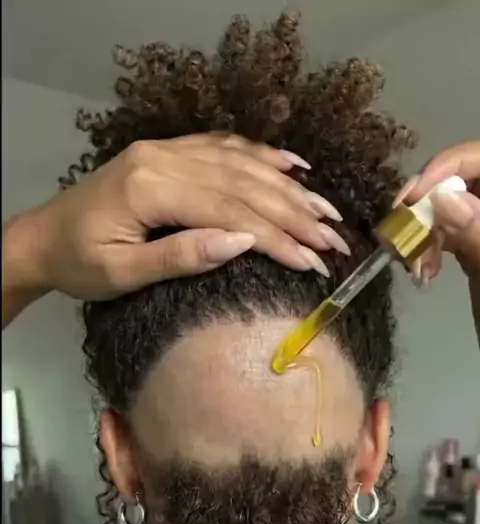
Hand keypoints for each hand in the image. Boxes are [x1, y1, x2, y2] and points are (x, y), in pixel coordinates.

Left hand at [6, 133, 347, 304]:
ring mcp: (165, 150)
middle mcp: (162, 158)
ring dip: (287, 186)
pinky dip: (260, 156)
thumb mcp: (122, 274)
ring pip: (238, 163)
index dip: (276, 236)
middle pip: (241, 183)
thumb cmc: (80, 265)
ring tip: (326, 209)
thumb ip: (180, 256)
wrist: (44, 238)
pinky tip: (291, 166)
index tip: (313, 260)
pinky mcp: (167, 152)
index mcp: (150, 188)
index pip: (229, 210)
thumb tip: (240, 242)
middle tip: (334, 239)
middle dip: (293, 213)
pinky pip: (222, 146)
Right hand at [395, 140, 479, 280]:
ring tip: (412, 262)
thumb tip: (444, 198)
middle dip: (428, 202)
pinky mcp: (477, 248)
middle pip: (463, 179)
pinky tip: (422, 269)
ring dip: (422, 229)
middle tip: (401, 227)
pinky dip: (428, 246)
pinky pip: (448, 233)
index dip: (448, 167)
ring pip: (449, 207)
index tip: (412, 195)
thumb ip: (479, 231)